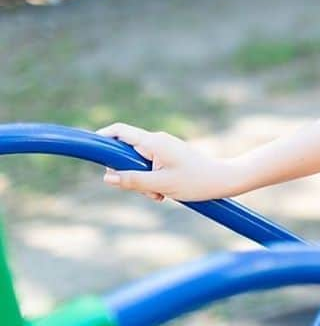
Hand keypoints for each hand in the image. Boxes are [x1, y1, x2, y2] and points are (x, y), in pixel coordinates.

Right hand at [94, 122, 243, 202]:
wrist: (224, 180)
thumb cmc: (196, 181)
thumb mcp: (161, 184)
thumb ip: (132, 180)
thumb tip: (107, 178)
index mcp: (153, 142)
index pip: (119, 131)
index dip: (101, 137)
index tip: (89, 149)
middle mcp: (157, 141)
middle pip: (125, 153)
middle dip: (126, 174)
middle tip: (143, 189)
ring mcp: (163, 149)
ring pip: (137, 164)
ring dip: (141, 182)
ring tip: (159, 194)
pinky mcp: (168, 158)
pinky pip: (149, 168)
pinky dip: (151, 182)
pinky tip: (164, 193)